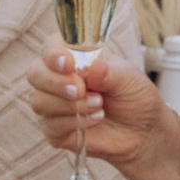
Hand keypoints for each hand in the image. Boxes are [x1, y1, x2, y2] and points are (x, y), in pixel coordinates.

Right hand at [27, 43, 179, 179]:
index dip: (53, 54)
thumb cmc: (135, 97)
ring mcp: (54, 105)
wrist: (143, 132)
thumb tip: (93, 67)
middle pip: (35, 74)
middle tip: (81, 90)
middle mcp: (58, 78)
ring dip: (70, 105)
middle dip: (56, 82)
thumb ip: (109, 73)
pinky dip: (74, 123)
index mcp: (74, 57)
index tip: (69, 64)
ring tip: (99, 105)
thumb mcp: (130, 80)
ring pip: (39, 101)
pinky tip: (95, 119)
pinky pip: (50, 126)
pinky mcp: (55, 130)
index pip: (50, 48)